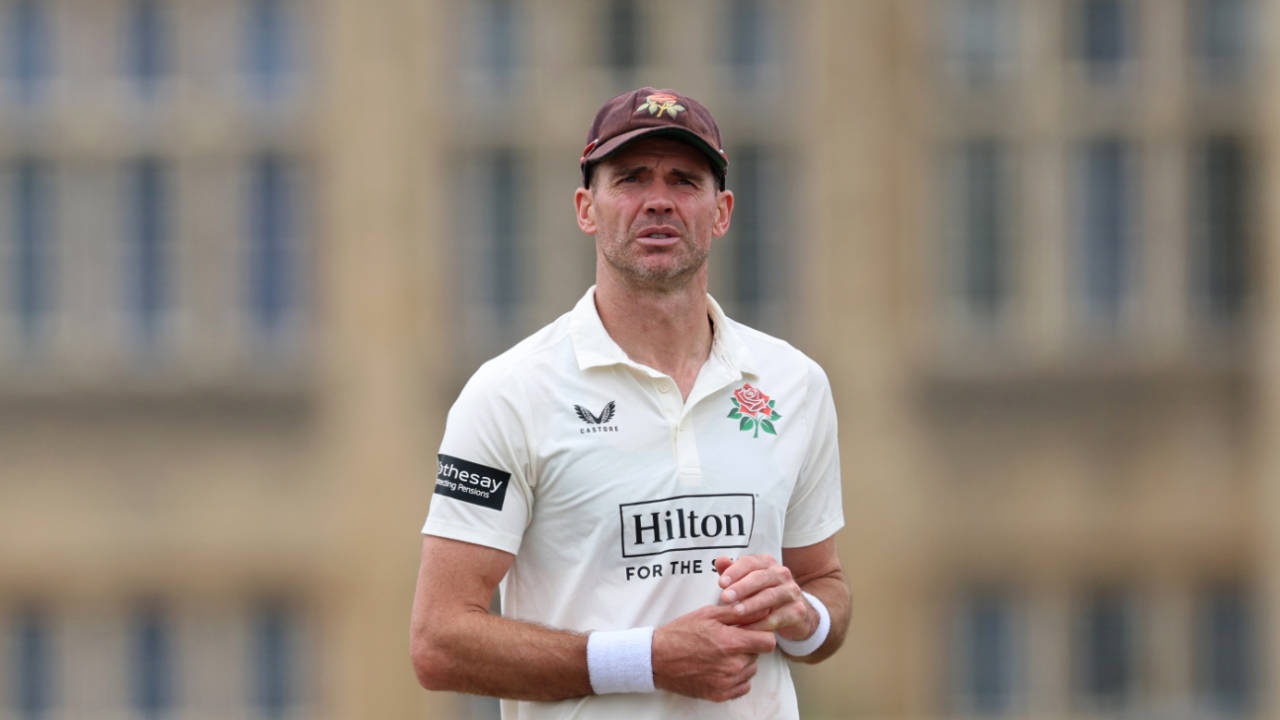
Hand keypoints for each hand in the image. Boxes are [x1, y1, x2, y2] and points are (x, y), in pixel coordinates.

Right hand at [651, 604, 776, 701]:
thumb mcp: (708, 615)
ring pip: (751, 670)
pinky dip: (736, 677)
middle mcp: (732, 665)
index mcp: (731, 643)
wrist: (657, 659)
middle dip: (747, 646)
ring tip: (720, 654)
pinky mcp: (721, 695)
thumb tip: (763, 611)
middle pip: (758, 655)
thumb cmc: (681, 633)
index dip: (762, 634)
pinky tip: (719, 667)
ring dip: (742, 662)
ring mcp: (727, 682)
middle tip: (727, 641)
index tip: (753, 632)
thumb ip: (738, 613)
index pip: (768, 642)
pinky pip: (743, 685)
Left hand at [715, 555, 816, 641]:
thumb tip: (720, 561)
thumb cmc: (764, 594)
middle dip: (741, 588)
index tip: (721, 583)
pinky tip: (747, 628)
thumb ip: (733, 571)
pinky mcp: (797, 611)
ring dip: (751, 604)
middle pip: (760, 578)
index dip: (735, 572)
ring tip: (736, 612)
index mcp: (767, 563)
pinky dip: (761, 624)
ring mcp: (791, 592)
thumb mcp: (747, 582)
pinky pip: (777, 617)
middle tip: (725, 597)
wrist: (794, 614)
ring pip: (770, 596)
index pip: (750, 563)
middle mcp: (782, 574)